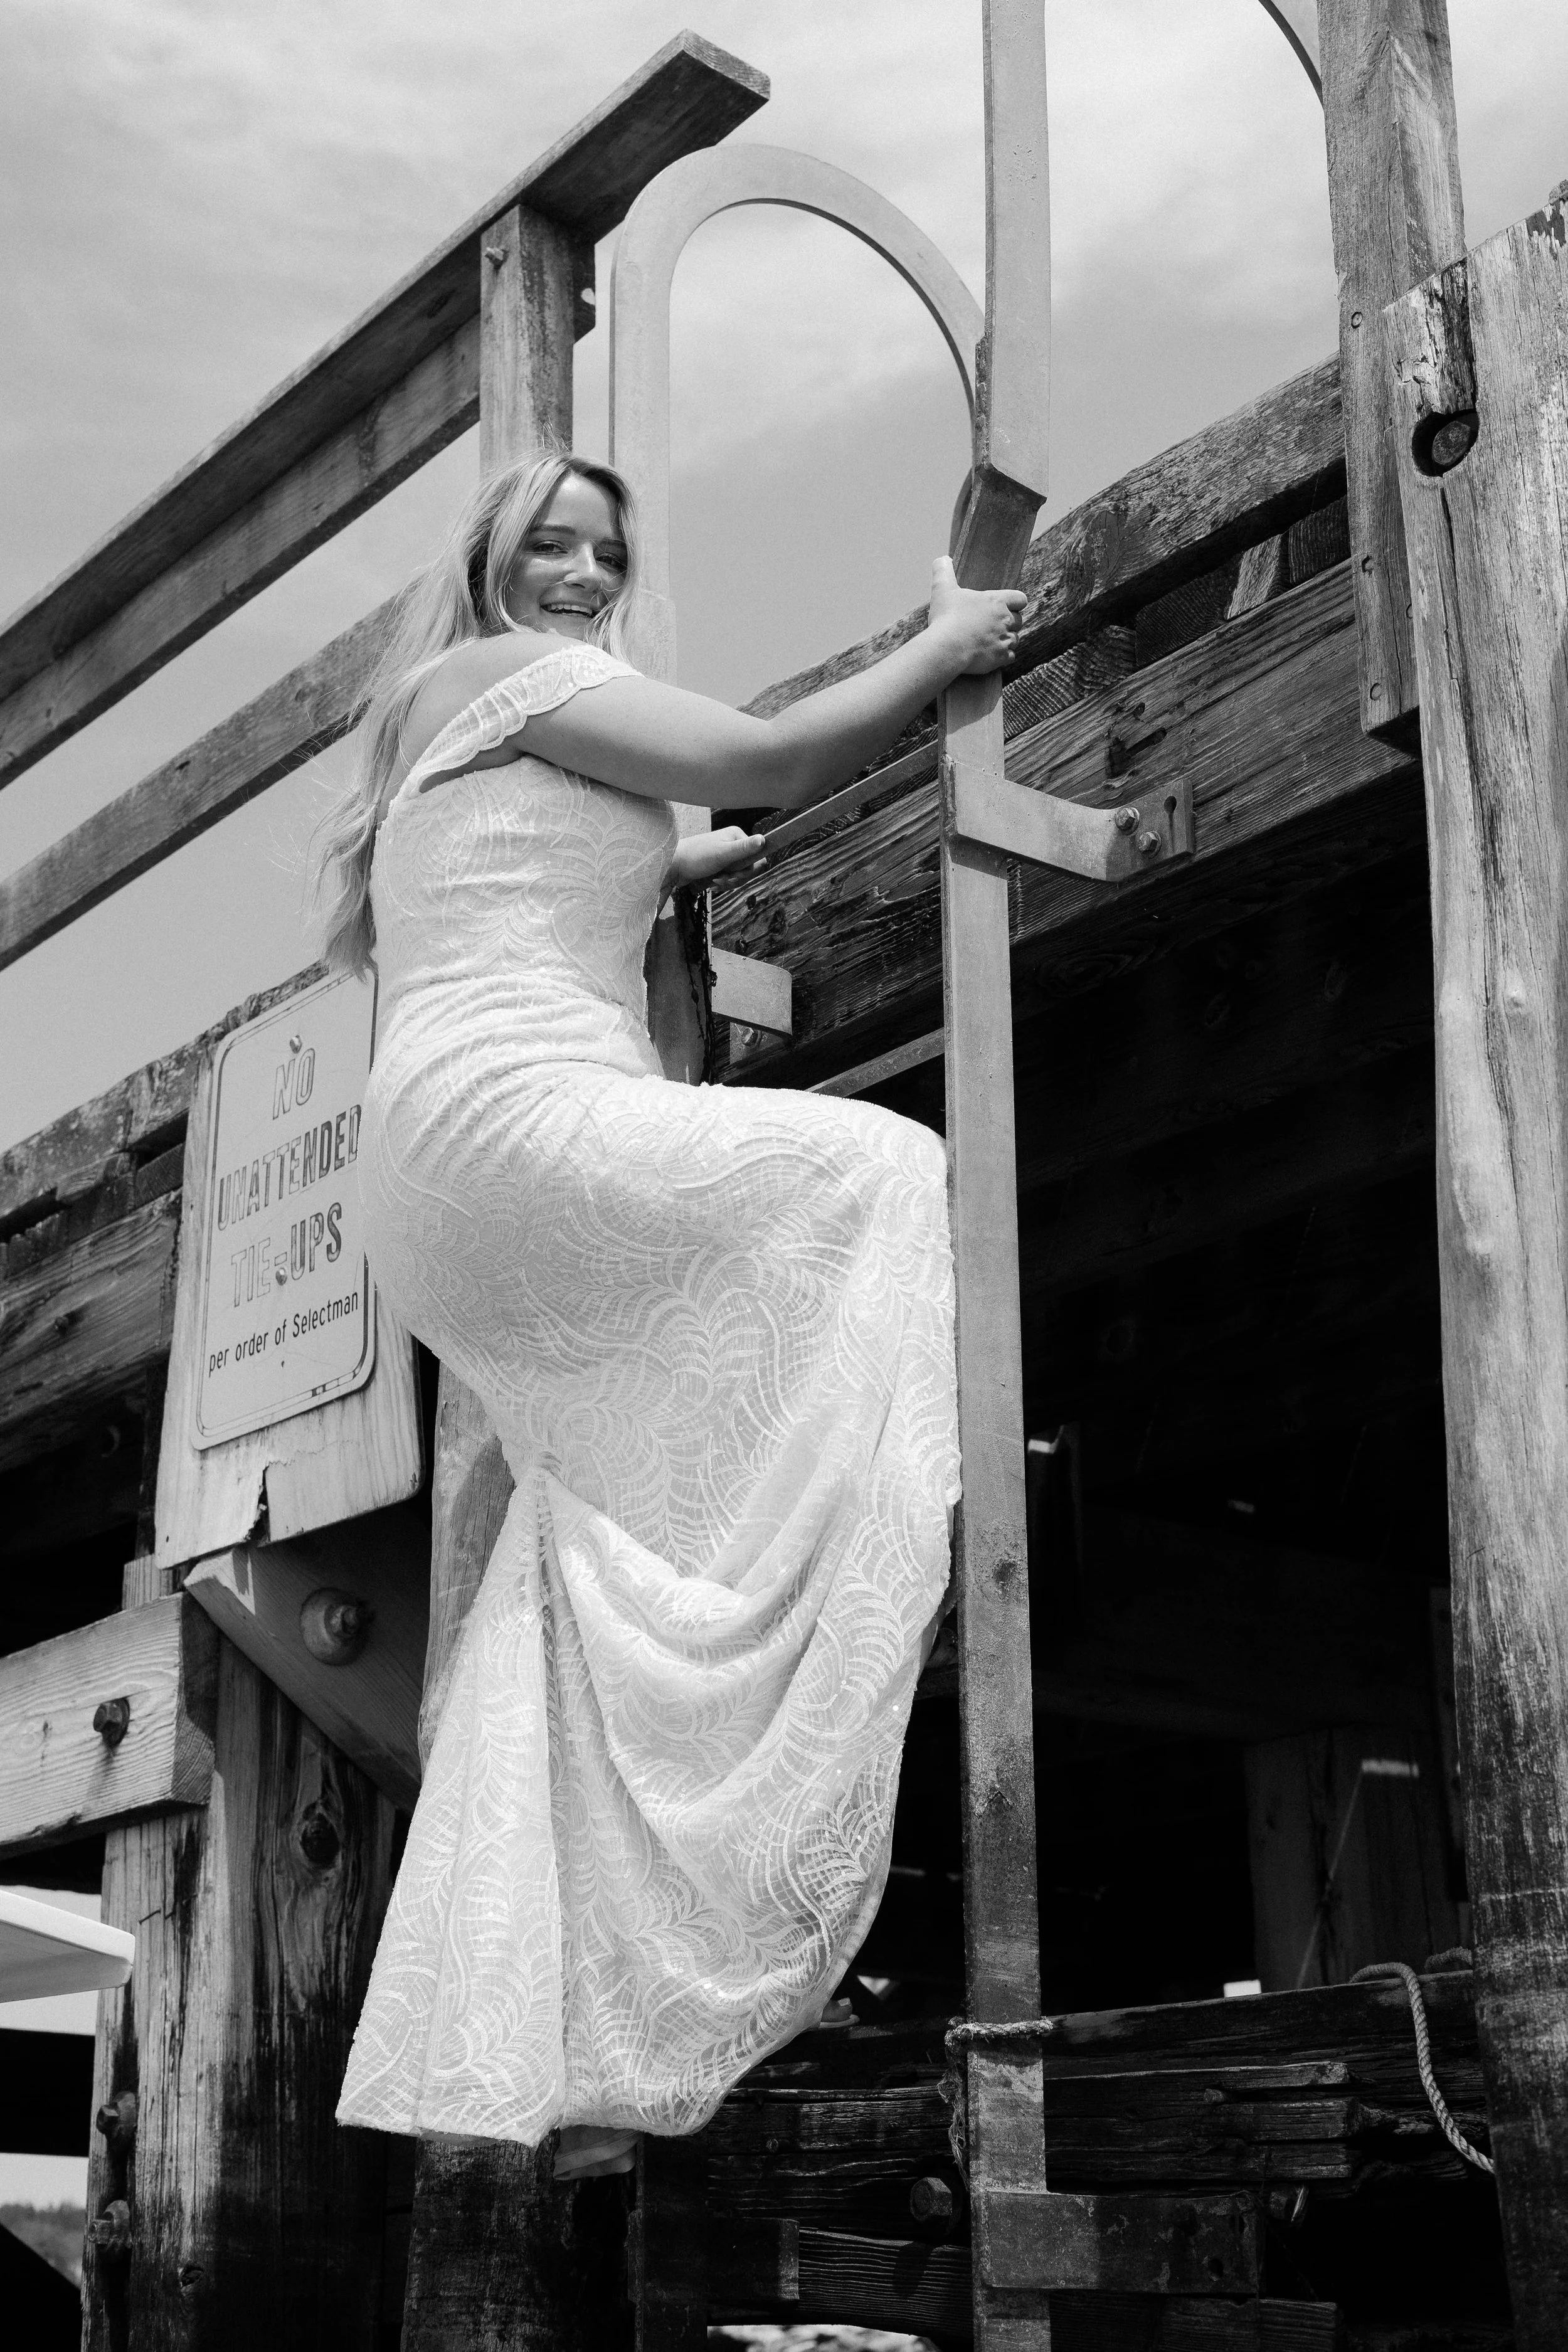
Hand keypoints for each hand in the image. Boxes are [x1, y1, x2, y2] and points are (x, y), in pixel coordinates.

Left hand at [660, 824, 766, 904]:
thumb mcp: (722, 854)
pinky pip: (729, 879)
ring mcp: (726, 855)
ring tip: (714, 882)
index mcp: (737, 836)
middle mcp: (734, 844)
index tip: (734, 874)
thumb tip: (764, 839)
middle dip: (736, 879)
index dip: (749, 871)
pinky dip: (722, 885)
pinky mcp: (719, 865)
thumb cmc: (695, 858)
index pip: (758, 858)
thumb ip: (743, 849)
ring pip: (739, 876)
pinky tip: (711, 885)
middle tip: (721, 880)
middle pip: (749, 869)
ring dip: (728, 883)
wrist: (671, 866)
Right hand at [927, 554, 1025, 675]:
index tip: (1007, 607)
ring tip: (990, 641)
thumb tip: (943, 558)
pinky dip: (1003, 657)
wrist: (946, 647)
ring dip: (1006, 640)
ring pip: (1015, 639)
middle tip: (993, 625)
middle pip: (1019, 620)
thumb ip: (944, 571)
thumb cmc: (945, 617)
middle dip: (1009, 623)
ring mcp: (1004, 639)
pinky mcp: (1001, 657)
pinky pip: (1010, 657)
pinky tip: (992, 654)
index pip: (1020, 598)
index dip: (1016, 602)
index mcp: (996, 601)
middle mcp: (1005, 619)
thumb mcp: (942, 589)